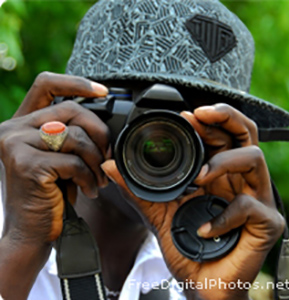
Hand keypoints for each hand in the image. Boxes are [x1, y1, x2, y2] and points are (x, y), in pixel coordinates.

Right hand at [0, 72, 108, 297]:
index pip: (47, 85)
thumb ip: (71, 134)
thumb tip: (102, 123)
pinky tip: (88, 189)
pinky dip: (88, 176)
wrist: (32, 230)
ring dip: (96, 160)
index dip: (77, 83)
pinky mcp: (26, 165)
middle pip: (70, 109)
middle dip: (99, 132)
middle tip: (109, 155)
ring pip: (75, 136)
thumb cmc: (52, 192)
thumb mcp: (60, 157)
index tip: (104, 91)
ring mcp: (16, 145)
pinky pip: (73, 161)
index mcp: (23, 123)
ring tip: (99, 179)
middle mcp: (13, 129)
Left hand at [101, 104, 284, 299]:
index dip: (209, 119)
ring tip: (200, 177)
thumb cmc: (185, 244)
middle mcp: (239, 180)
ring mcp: (256, 199)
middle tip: (202, 115)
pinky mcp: (265, 223)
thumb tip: (111, 166)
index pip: (222, 135)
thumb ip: (138, 188)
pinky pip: (249, 206)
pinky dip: (224, 215)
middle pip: (246, 134)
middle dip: (226, 118)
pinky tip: (204, 229)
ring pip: (254, 159)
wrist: (200, 282)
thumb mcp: (158, 211)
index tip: (187, 116)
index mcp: (218, 173)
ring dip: (224, 162)